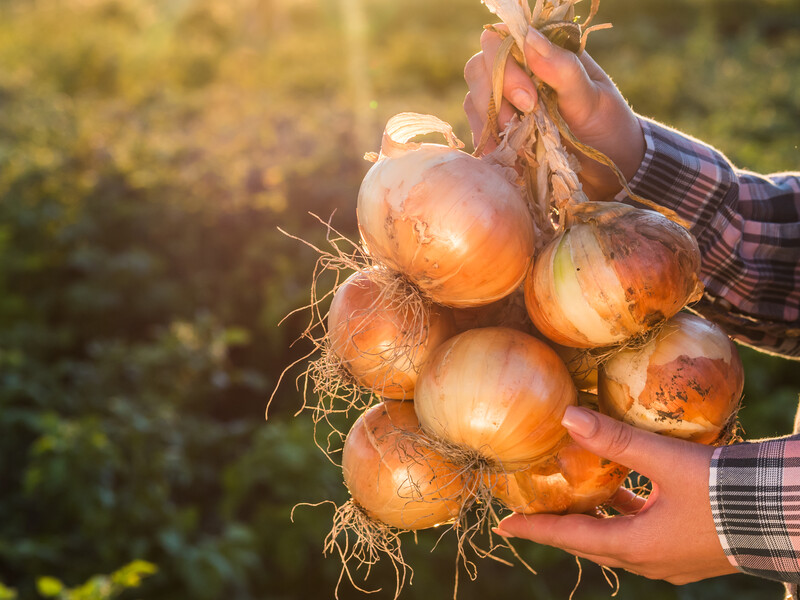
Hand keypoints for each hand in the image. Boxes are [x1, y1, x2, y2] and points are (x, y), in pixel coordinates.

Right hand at [463, 26, 645, 201]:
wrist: (611, 171)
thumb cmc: (609, 128)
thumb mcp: (593, 99)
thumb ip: (563, 69)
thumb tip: (530, 38)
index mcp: (545, 53)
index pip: (502, 40)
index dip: (505, 65)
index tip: (529, 100)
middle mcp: (519, 73)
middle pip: (479, 68)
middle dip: (494, 97)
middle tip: (521, 122)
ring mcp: (506, 103)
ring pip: (474, 100)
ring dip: (488, 123)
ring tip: (514, 146)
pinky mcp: (501, 132)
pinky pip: (479, 130)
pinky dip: (487, 143)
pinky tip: (505, 158)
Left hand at [493, 406, 737, 584]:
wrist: (785, 514)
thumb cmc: (723, 492)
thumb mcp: (664, 462)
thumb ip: (615, 439)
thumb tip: (567, 417)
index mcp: (636, 546)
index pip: (571, 537)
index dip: (537, 528)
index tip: (505, 525)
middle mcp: (650, 560)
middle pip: (591, 543)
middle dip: (560, 527)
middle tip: (531, 512)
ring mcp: (672, 560)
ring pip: (619, 540)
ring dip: (595, 520)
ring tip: (575, 496)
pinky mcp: (691, 551)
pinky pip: (644, 537)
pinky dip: (625, 518)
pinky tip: (626, 495)